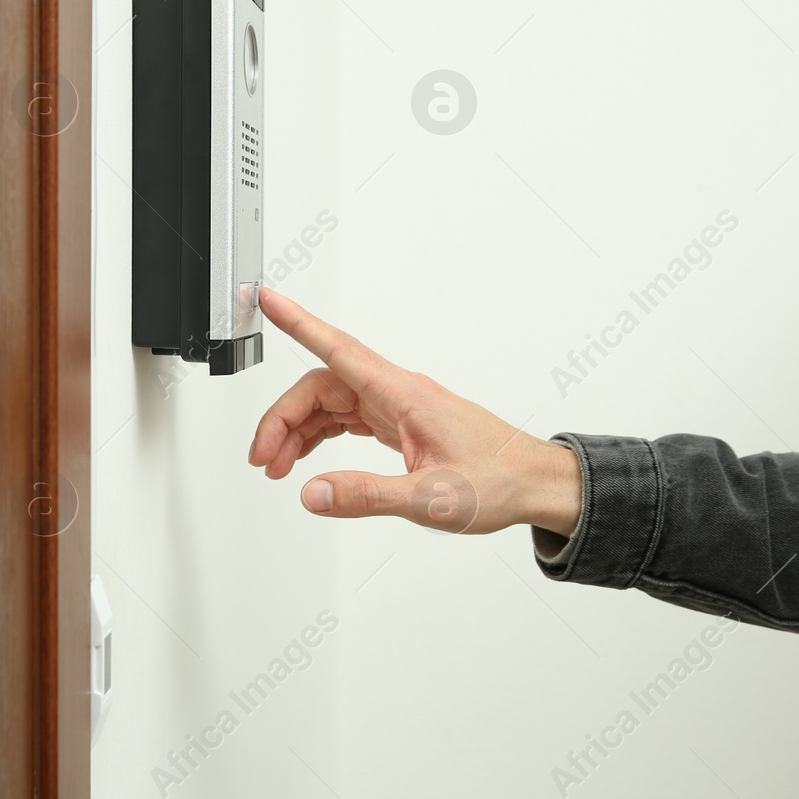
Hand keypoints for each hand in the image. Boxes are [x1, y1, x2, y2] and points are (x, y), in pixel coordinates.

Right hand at [247, 286, 582, 536]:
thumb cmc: (499, 482)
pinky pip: (347, 418)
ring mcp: (398, 406)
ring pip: (330, 402)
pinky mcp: (401, 422)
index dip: (299, 323)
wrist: (536, 484)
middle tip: (262, 458)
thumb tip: (313, 492)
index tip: (268, 300)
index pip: (338, 349)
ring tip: (277, 465)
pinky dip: (320, 434)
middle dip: (282, 417)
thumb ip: (367, 496)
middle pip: (320, 385)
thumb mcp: (431, 498)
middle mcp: (397, 392)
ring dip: (298, 429)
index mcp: (404, 395)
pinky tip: (307, 457)